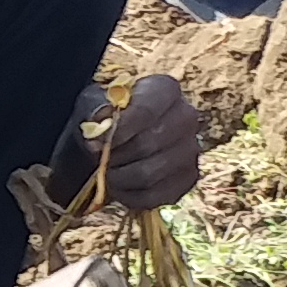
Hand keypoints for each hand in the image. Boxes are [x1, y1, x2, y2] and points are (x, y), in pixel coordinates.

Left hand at [74, 74, 202, 213]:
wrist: (124, 136)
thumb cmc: (109, 117)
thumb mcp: (95, 105)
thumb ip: (96, 114)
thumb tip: (98, 132)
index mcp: (165, 90)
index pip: (145, 111)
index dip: (118, 131)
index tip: (95, 143)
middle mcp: (186, 116)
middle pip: (147, 144)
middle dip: (115, 156)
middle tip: (98, 160)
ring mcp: (191, 149)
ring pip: (149, 174)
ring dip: (119, 178)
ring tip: (106, 173)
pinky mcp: (188, 179)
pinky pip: (155, 196)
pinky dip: (130, 196)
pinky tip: (119, 187)